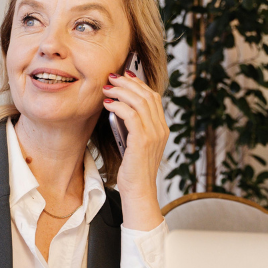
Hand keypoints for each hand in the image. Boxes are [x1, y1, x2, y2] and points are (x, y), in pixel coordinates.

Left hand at [103, 70, 168, 229]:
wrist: (138, 192)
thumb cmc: (133, 170)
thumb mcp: (134, 143)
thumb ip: (132, 126)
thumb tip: (118, 106)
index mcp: (161, 128)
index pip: (153, 97)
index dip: (138, 83)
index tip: (123, 76)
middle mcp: (161, 129)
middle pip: (147, 95)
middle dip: (128, 82)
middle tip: (111, 78)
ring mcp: (154, 134)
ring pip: (139, 101)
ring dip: (121, 91)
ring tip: (106, 88)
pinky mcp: (143, 140)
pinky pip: (131, 115)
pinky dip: (118, 105)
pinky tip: (107, 104)